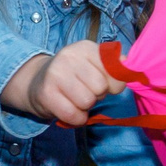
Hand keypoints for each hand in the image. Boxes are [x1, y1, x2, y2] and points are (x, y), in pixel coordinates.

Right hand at [0, 40, 116, 127]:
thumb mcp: (93, 65)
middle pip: (100, 88)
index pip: (115, 71)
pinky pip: (73, 115)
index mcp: (85, 47)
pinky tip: (70, 110)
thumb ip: (113, 66)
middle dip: (96, 96)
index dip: (113, 84)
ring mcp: (55, 74)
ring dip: (85, 107)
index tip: (103, 84)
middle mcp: (69, 56)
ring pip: (87, 102)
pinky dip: (76, 119)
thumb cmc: (73, 76)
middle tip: (84, 92)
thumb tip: (129, 67)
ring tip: (75, 99)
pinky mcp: (46, 94)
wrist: (36, 83)